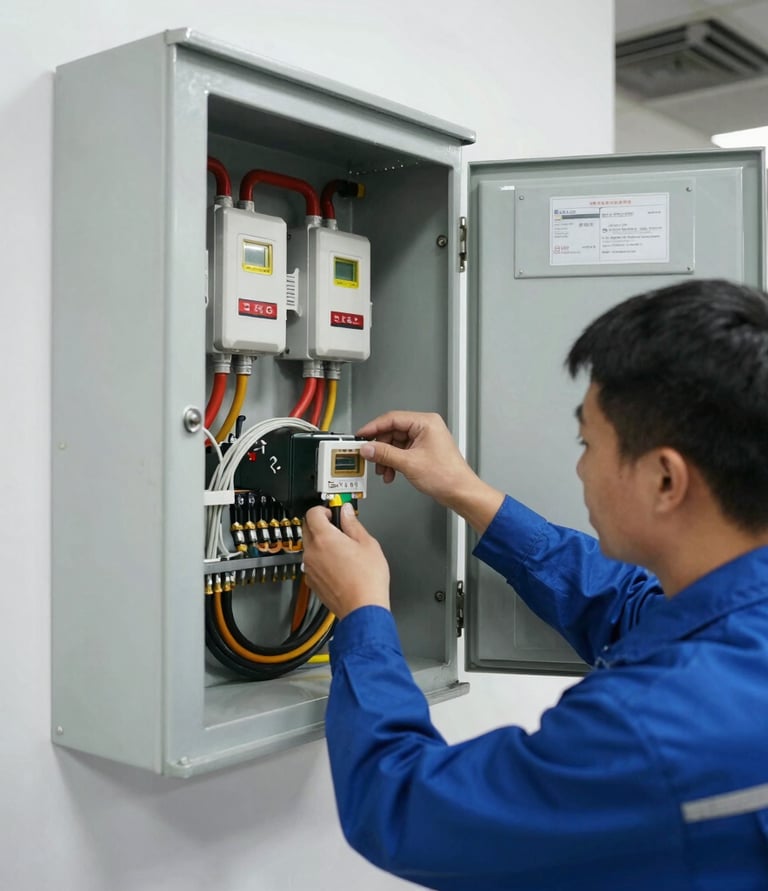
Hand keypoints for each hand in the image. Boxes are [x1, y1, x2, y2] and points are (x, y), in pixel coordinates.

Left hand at [302, 503, 390, 619]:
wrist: (362, 608)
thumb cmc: (367, 579)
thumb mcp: (367, 543)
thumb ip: (353, 523)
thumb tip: (346, 511)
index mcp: (324, 538)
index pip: (312, 513)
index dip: (323, 509)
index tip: (333, 512)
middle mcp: (312, 552)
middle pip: (307, 528)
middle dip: (320, 524)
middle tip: (338, 528)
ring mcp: (310, 568)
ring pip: (309, 547)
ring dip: (320, 543)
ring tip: (342, 549)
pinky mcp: (312, 582)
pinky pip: (312, 563)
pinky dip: (321, 560)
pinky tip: (339, 565)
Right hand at [356, 411, 504, 533]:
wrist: (460, 492)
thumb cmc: (447, 476)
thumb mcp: (408, 463)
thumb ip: (384, 454)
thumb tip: (367, 448)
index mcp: (426, 422)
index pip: (392, 418)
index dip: (373, 427)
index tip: (361, 436)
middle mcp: (426, 427)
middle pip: (392, 431)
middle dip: (380, 447)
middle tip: (369, 456)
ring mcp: (425, 439)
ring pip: (396, 443)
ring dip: (386, 457)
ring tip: (382, 469)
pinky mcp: (423, 450)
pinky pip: (402, 451)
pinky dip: (394, 461)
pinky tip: (391, 472)